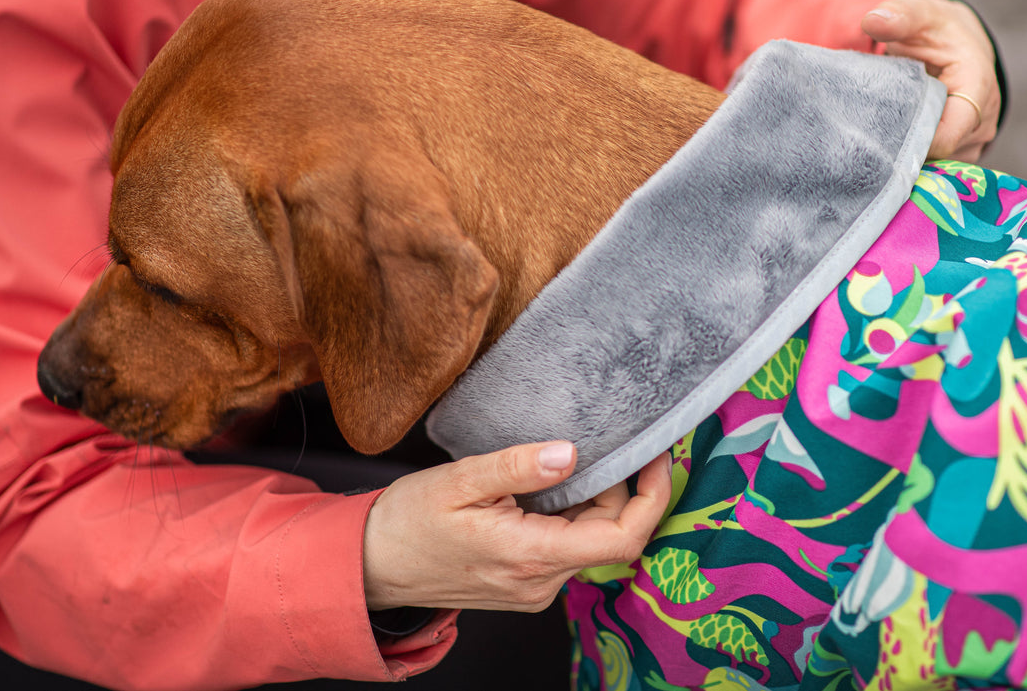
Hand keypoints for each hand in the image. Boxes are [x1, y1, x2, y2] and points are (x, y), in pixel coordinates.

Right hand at [362, 441, 669, 611]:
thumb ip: (517, 466)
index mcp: (531, 556)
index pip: (622, 539)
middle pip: (611, 535)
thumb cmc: (408, 521)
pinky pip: (569, 547)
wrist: (370, 565)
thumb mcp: (459, 480)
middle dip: (621, 487)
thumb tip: (571, 452)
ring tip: (578, 456)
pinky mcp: (525, 582)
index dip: (651, 496)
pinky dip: (575, 514)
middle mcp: (541, 582)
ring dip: (596, 499)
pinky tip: (556, 483)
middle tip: (610, 440)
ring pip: (591, 541)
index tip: (656, 455)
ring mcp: (534, 587)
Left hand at [861, 0, 999, 161]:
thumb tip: (873, 21)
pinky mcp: (963, 152)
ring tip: (879, 136)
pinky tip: (892, 142)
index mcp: (978, 87)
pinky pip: (937, 166)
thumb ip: (899, 15)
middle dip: (904, 149)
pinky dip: (915, 157)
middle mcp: (984, 121)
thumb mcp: (921, 14)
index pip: (947, 135)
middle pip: (939, 154)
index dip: (913, 141)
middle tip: (866, 139)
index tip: (877, 134)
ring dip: (908, 155)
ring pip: (937, 164)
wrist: (960, 43)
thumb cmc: (939, 29)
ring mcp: (975, 141)